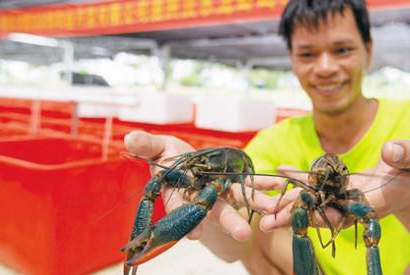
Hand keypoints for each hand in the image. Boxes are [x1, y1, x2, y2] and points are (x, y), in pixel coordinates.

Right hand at [124, 130, 274, 241]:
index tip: (195, 234)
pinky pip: (250, 183)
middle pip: (214, 211)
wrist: (183, 155)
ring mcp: (220, 190)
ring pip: (237, 199)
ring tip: (272, 210)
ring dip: (255, 205)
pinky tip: (278, 185)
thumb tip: (131, 138)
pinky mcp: (234, 180)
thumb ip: (147, 146)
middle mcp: (201, 197)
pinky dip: (264, 184)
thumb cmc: (165, 155)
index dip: (187, 222)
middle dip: (229, 221)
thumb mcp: (155, 147)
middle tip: (243, 233)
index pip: (180, 210)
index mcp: (178, 194)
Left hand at [258, 139, 409, 230]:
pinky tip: (280, 169)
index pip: (344, 213)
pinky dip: (298, 178)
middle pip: (320, 212)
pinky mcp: (337, 186)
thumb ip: (407, 155)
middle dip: (294, 217)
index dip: (323, 215)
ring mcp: (342, 196)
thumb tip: (390, 149)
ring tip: (262, 206)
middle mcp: (351, 203)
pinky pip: (315, 183)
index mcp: (372, 202)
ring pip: (313, 200)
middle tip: (267, 223)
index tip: (302, 218)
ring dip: (289, 203)